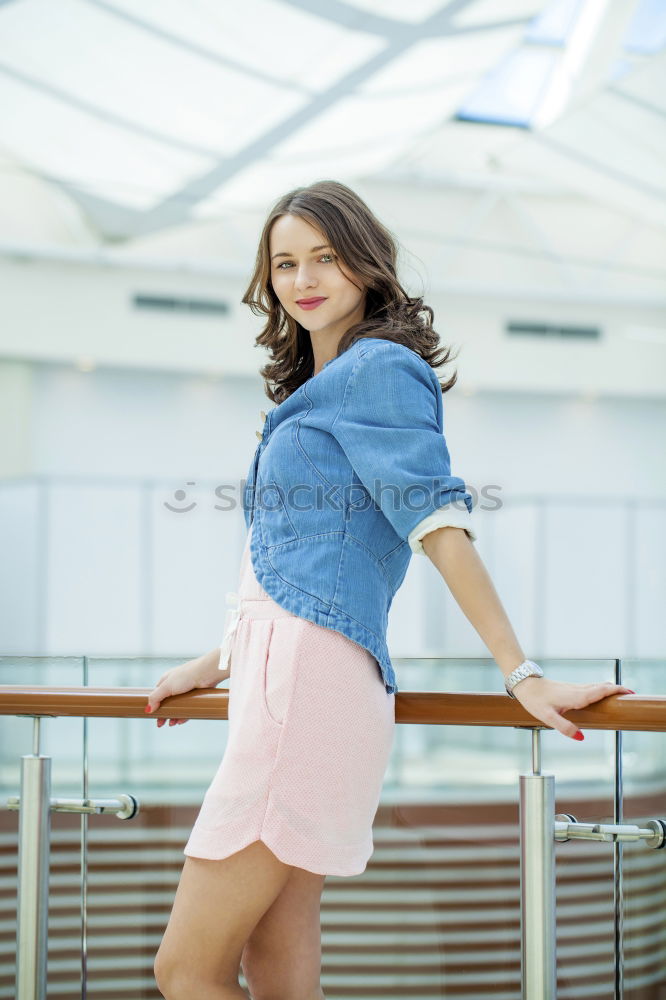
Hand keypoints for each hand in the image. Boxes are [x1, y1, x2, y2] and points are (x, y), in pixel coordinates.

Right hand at [145, 654, 229, 728]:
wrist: (206, 673)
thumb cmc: (186, 675)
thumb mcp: (166, 686)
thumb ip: (155, 697)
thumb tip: (148, 709)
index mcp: (167, 680)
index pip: (157, 695)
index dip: (155, 706)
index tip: (153, 715)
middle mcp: (176, 685)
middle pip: (167, 703)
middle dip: (164, 714)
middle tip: (161, 724)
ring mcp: (186, 691)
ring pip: (178, 707)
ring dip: (173, 716)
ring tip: (172, 724)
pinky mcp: (195, 696)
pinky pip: (188, 708)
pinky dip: (183, 715)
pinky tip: (180, 721)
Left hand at [510, 677, 634, 740]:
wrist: (524, 683)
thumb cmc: (534, 700)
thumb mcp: (547, 717)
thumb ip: (564, 727)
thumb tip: (581, 737)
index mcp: (575, 696)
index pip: (600, 691)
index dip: (615, 690)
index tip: (629, 692)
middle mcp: (577, 690)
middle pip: (602, 687)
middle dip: (617, 689)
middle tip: (631, 695)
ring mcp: (573, 688)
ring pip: (596, 686)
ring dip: (609, 689)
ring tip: (621, 696)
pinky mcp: (569, 688)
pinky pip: (589, 687)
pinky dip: (600, 689)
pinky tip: (601, 694)